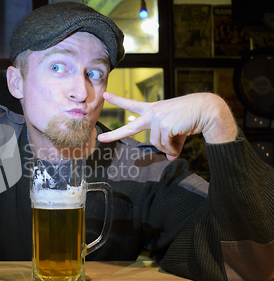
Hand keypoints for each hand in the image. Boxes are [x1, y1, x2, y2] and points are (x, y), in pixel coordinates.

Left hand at [97, 92, 237, 160]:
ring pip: (156, 142)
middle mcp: (153, 112)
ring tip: (177, 144)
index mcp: (154, 109)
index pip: (133, 104)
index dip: (119, 100)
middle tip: (100, 138)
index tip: (106, 95)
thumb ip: (170, 143)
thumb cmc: (192, 117)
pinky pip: (164, 144)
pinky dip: (171, 148)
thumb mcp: (177, 130)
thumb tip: (170, 157)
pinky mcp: (165, 125)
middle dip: (115, 134)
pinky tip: (178, 144)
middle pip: (131, 127)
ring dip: (167, 147)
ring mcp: (158, 118)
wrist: (208, 110)